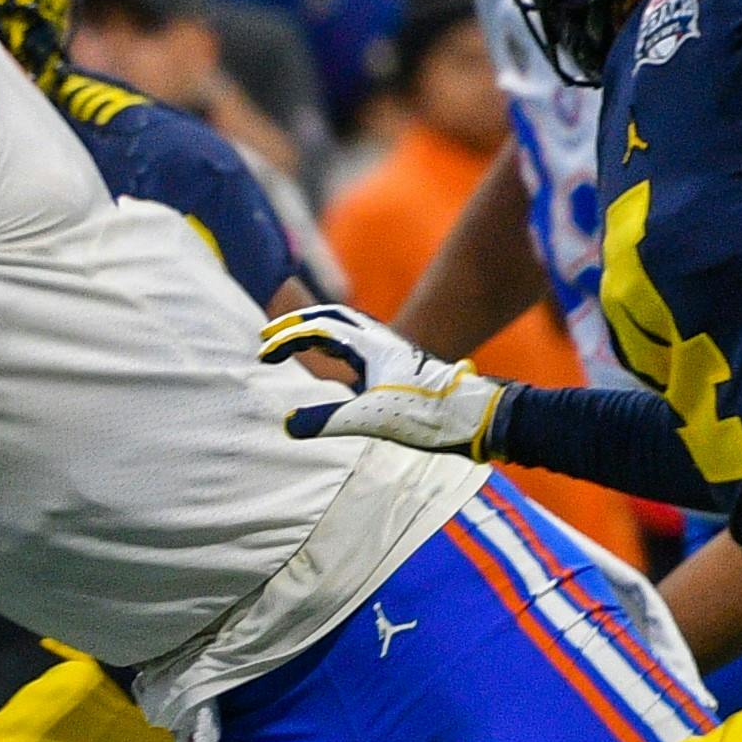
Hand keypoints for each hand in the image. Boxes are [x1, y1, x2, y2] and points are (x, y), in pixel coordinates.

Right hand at [258, 302, 503, 455]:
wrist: (478, 416)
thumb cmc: (431, 414)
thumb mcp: (374, 419)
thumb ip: (329, 419)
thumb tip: (288, 424)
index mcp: (371, 345)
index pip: (318, 328)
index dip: (286, 338)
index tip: (263, 355)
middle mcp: (382, 341)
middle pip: (331, 317)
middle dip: (297, 324)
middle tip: (269, 336)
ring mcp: (394, 352)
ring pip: (348, 328)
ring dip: (318, 330)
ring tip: (295, 343)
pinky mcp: (403, 366)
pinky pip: (361, 344)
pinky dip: (337, 344)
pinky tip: (338, 365)